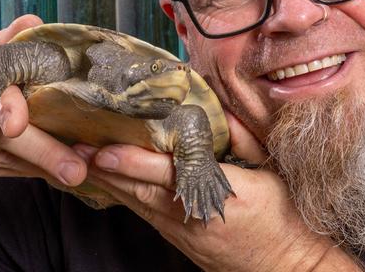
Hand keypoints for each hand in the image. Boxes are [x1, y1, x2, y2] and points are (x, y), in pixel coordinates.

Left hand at [77, 112, 357, 271]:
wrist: (289, 268)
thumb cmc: (284, 219)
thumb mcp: (271, 173)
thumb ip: (244, 139)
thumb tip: (220, 109)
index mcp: (218, 195)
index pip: (167, 175)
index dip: (133, 162)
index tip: (104, 150)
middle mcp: (192, 216)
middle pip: (139, 191)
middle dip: (106, 169)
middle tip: (75, 147)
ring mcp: (183, 231)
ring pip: (137, 205)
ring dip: (109, 183)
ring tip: (82, 160)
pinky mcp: (180, 238)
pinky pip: (144, 214)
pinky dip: (123, 197)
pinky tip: (109, 184)